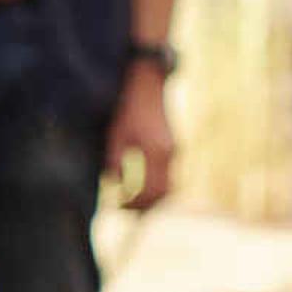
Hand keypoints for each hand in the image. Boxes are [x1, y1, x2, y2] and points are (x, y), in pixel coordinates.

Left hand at [104, 70, 175, 210]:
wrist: (150, 82)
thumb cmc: (130, 106)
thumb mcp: (117, 132)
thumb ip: (116, 160)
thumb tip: (115, 183)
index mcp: (156, 151)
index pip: (150, 191)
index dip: (133, 203)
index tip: (118, 205)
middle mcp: (170, 154)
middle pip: (164, 194)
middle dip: (146, 206)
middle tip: (126, 209)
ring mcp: (175, 150)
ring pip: (170, 185)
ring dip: (153, 197)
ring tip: (134, 200)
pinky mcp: (175, 146)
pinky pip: (169, 173)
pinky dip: (158, 184)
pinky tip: (144, 183)